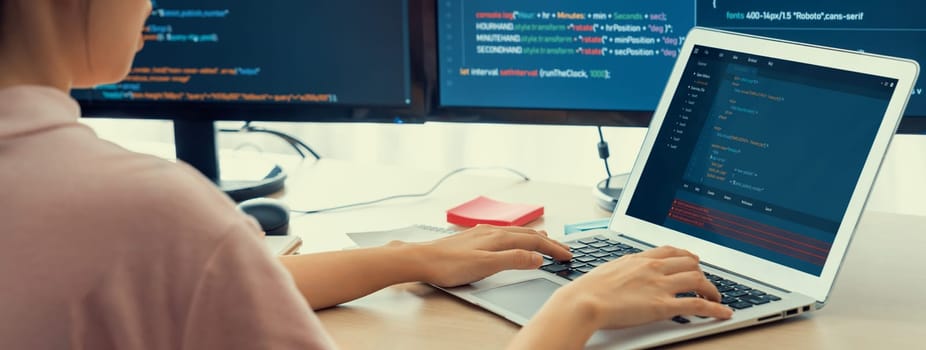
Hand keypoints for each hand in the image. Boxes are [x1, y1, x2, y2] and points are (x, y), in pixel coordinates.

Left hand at [409, 224, 572, 286]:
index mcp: (500, 237)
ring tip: (546, 238)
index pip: (534, 241)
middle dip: (548, 241)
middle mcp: (493, 231)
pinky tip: (512, 238)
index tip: (568, 256)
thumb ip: (513, 260)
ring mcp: (483, 233)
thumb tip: (538, 257)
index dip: (553, 248)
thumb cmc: (450, 265)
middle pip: (528, 234)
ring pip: (516, 233)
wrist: (422, 259)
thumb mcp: (486, 266)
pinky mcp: (474, 238)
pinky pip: (505, 234)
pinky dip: (518, 236)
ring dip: (534, 237)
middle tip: (564, 249)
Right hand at [550, 246, 731, 329]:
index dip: (686, 256)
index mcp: (639, 259)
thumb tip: (624, 272)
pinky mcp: (664, 306)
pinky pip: (698, 305)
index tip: (692, 260)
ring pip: (698, 280)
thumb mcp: (607, 270)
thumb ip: (622, 269)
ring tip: (716, 298)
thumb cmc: (587, 289)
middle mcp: (653, 268)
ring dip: (711, 289)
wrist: (583, 301)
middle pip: (689, 262)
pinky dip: (715, 309)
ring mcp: (660, 286)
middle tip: (704, 281)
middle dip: (701, 271)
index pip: (671, 250)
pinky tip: (724, 313)